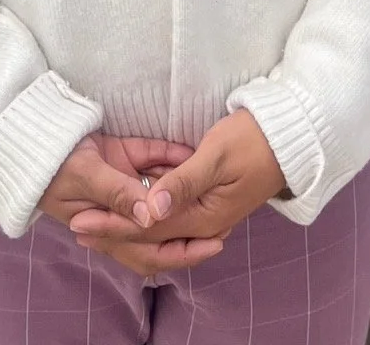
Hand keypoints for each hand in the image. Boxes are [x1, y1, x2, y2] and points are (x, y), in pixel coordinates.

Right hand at [38, 134, 221, 278]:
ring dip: (185, 188)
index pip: (150, 250)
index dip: (184, 251)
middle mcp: (121, 210)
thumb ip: (118, 195)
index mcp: (109, 228)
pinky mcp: (123, 154)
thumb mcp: (85, 179)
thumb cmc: (53, 165)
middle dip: (193, 225)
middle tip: (224, 222)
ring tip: (216, 183)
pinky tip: (192, 149)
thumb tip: (151, 219)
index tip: (214, 243)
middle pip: (163, 226)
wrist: (35, 134)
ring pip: (162, 192)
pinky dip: (172, 155)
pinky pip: (154, 158)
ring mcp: (124, 181)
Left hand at [68, 112, 285, 254]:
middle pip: (151, 234)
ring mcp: (209, 213)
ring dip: (128, 225)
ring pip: (160, 227)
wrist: (291, 136)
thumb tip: (149, 210)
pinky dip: (148, 213)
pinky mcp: (210, 200)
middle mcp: (205, 222)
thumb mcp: (216, 155)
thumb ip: (181, 183)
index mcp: (204, 216)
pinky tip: (131, 206)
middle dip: (113, 231)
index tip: (80, 220)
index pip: (147, 227)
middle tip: (78, 227)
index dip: (112, 224)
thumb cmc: (254, 138)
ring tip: (96, 221)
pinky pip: (173, 215)